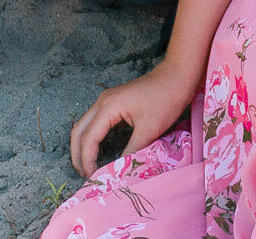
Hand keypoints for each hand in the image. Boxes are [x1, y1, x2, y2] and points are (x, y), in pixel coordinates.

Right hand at [68, 60, 199, 177]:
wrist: (177, 76)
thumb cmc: (166, 99)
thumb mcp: (149, 130)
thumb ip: (131, 152)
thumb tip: (118, 171)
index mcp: (108, 107)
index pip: (88, 139)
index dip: (87, 161)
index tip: (92, 178)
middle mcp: (103, 101)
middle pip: (78, 131)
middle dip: (78, 154)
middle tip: (85, 175)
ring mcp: (107, 99)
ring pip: (84, 125)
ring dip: (82, 145)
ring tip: (88, 166)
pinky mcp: (114, 101)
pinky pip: (94, 121)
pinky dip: (91, 137)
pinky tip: (97, 150)